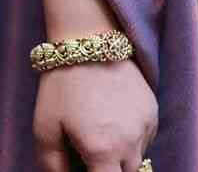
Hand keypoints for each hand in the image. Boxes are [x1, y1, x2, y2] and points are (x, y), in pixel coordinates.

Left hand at [33, 59, 157, 170]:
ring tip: (97, 129)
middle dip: (107, 170)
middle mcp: (130, 145)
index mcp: (101, 152)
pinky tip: (111, 117)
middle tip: (88, 151)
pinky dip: (130, 138)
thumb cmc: (61, 84)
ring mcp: (145, 129)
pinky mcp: (153, 113)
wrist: (88, 40)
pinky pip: (144, 140)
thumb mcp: (45, 127)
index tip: (85, 167)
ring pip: (136, 161)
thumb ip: (52, 166)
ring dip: (120, 157)